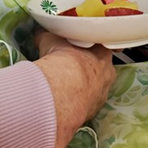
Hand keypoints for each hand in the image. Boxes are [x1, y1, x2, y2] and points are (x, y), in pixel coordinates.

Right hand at [34, 32, 114, 147]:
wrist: (60, 91)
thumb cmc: (61, 62)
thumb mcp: (51, 40)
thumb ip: (48, 37)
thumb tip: (41, 35)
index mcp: (103, 54)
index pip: (100, 48)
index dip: (87, 50)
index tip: (75, 51)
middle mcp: (107, 75)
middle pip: (100, 70)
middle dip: (85, 70)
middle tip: (69, 68)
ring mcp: (101, 95)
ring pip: (94, 90)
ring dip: (82, 88)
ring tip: (64, 86)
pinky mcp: (92, 112)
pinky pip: (85, 106)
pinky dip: (76, 103)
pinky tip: (63, 100)